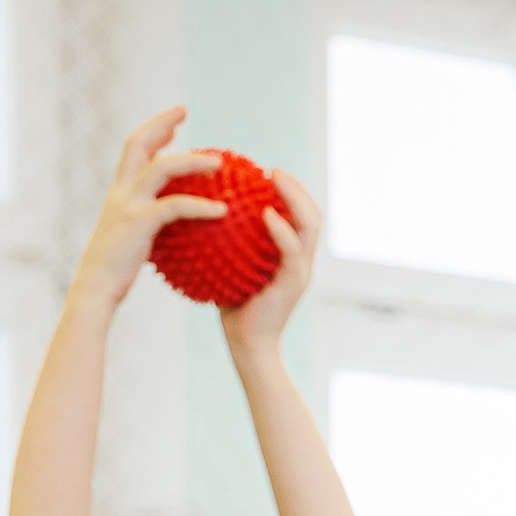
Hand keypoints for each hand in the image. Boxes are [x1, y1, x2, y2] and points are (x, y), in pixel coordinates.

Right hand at [71, 107, 224, 306]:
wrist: (96, 287)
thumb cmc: (115, 271)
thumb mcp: (131, 240)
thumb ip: (149, 225)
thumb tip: (175, 228)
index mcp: (119, 191)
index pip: (134, 150)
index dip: (153, 131)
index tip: (174, 123)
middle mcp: (121, 190)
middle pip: (139, 143)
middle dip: (161, 122)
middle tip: (184, 110)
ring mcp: (128, 204)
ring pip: (162, 169)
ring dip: (192, 161)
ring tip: (220, 163)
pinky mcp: (139, 223)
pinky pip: (175, 207)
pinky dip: (200, 206)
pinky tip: (223, 211)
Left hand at [222, 163, 318, 353]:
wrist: (247, 346)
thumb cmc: (233, 309)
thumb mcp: (230, 268)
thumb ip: (228, 243)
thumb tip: (203, 210)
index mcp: (290, 257)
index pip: (300, 217)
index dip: (291, 192)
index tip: (267, 173)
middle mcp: (301, 262)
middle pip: (313, 215)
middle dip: (297, 187)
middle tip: (273, 169)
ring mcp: (300, 273)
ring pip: (310, 227)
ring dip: (295, 198)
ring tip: (274, 179)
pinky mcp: (293, 285)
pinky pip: (291, 251)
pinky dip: (282, 230)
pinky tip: (266, 213)